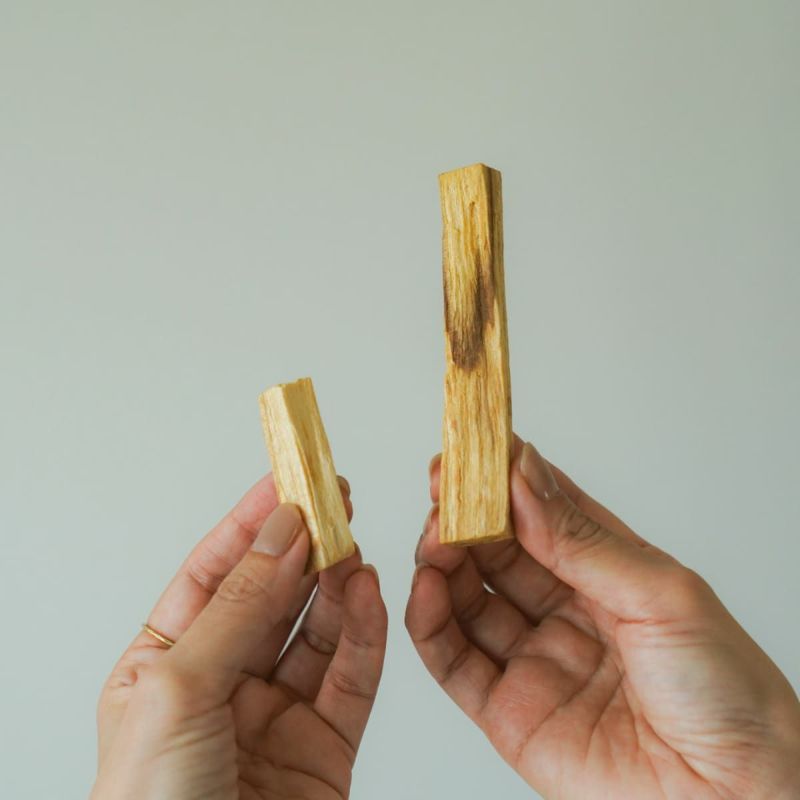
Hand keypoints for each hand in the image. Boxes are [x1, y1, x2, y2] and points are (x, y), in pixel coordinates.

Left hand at [93, 475, 386, 799]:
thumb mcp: (179, 690)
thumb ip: (239, 606)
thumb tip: (283, 533)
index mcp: (167, 664)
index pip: (216, 573)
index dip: (254, 523)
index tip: (290, 479)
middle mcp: (222, 684)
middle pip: (273, 595)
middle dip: (303, 547)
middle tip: (335, 501)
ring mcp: (275, 715)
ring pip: (317, 631)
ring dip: (337, 584)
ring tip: (353, 547)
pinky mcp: (323, 749)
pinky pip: (350, 678)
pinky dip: (363, 633)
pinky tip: (367, 595)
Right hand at [406, 438, 799, 798]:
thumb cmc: (727, 694)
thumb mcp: (661, 595)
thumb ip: (580, 541)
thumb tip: (522, 478)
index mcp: (608, 571)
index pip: (543, 510)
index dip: (505, 478)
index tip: (473, 449)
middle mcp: (565, 609)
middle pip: (497, 550)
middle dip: (465, 517)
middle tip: (443, 492)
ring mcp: (534, 657)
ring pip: (468, 597)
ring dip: (443, 561)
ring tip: (435, 538)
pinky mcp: (508, 710)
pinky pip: (454, 660)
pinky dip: (430, 622)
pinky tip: (428, 589)